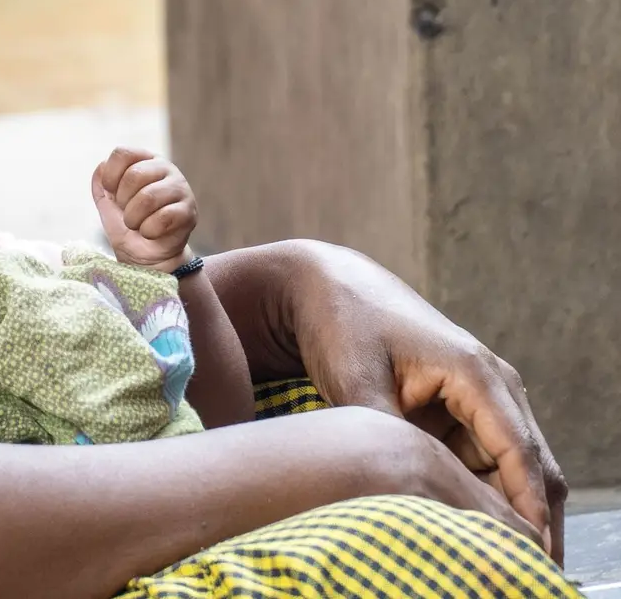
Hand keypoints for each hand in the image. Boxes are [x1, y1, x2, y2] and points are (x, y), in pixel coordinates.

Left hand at [91, 148, 197, 271]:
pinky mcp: (189, 211)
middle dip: (122, 201)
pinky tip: (151, 233)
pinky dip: (149, 230)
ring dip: (133, 218)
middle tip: (127, 213)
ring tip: (136, 225)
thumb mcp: (107, 202)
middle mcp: (166, 168)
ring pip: (148, 197)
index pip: (123, 153)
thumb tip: (102, 166)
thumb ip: (101, 182)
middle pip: (134, 175)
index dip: (111, 176)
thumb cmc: (129, 224)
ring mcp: (180, 188)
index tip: (111, 193)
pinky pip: (163, 217)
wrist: (146, 256)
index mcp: (145, 160)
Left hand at [286, 242, 566, 562]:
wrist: (324, 285)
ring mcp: (477, 396)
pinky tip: (461, 527)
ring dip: (502, 509)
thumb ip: (388, 439)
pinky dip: (477, 491)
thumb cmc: (342, 323)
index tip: (530, 558)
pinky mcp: (457, 407)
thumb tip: (411, 493)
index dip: (529, 510)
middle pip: (529, 467)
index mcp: (475, 372)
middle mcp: (491, 384)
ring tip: (487, 557)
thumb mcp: (356, 381)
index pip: (520, 454)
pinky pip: (481, 459)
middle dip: (529, 521)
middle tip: (516, 573)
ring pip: (508, 468)